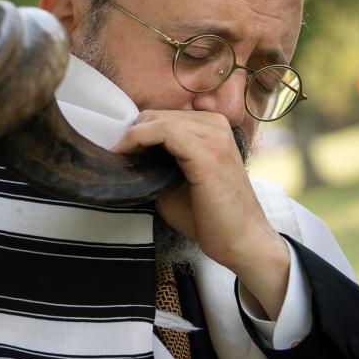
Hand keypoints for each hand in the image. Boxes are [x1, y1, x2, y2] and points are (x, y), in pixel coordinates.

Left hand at [113, 110, 289, 317]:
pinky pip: (163, 131)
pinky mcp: (207, 150)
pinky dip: (138, 141)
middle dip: (133, 135)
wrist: (241, 242)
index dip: (137, 133)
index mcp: (211, 128)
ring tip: (119, 159)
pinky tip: (126, 156)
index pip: (163, 117)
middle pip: (157, 115)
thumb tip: (128, 154)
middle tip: (117, 158)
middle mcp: (215, 124)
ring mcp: (213, 134)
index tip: (119, 153)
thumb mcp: (174, 182)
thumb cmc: (210, 217)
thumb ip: (157, 162)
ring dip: (133, 138)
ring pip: (157, 120)